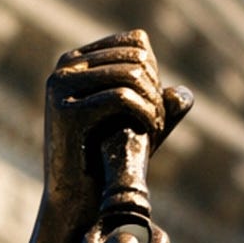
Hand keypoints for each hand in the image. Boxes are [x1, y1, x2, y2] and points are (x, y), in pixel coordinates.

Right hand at [42, 29, 191, 225]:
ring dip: (154, 105)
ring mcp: (61, 87)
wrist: (78, 200)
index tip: (156, 105)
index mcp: (77, 61)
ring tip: (156, 130)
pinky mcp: (67, 111)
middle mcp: (65, 67)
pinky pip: (122, 97)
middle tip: (159, 123)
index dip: (156, 72)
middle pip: (137, 56)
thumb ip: (159, 103)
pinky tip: (151, 134)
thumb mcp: (136, 122)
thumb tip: (182, 93)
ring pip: (131, 74)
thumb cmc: (108, 160)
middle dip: (156, 91)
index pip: (136, 42)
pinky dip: (146, 115)